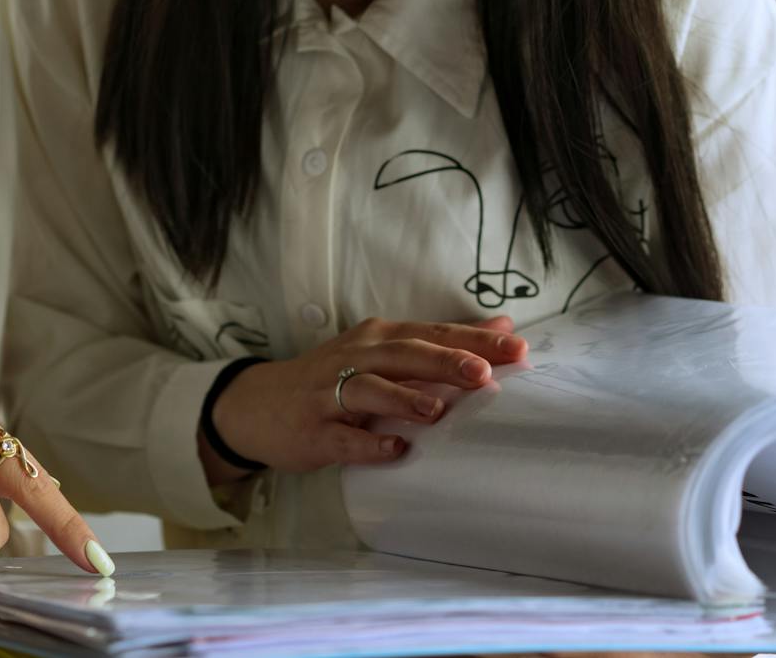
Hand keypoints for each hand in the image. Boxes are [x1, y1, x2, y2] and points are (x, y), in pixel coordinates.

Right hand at [204, 316, 525, 477]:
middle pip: (403, 354)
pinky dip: (368, 442)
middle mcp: (355, 358)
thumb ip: (441, 341)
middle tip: (484, 372)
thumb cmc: (333, 378)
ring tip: (436, 409)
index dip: (473, 340)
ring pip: (369, 390)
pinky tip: (394, 449)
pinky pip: (343, 437)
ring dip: (403, 398)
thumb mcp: (384, 351)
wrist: (258, 404)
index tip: (517, 348)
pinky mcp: (314, 430)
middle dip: (444, 362)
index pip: (432, 333)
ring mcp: (330, 394)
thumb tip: (503, 325)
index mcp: (377, 337)